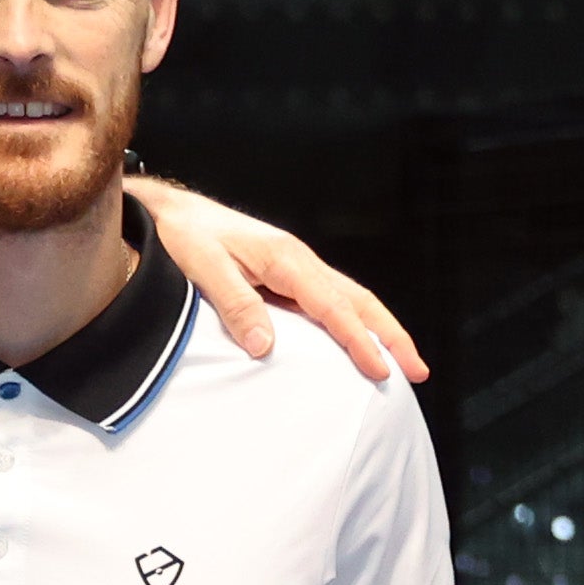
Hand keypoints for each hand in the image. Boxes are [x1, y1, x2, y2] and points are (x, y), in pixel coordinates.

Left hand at [131, 179, 425, 381]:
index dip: (359, 341)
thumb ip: (235, 304)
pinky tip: (358, 344)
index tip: (380, 371)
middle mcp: (297, 260)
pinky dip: (353, 323)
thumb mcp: (201, 269)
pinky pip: (330, 301)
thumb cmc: (180, 238)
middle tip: (418, 370)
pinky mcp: (284, 276)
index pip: (333, 306)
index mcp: (284, 258)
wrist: (165, 213)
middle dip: (391, 335)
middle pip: (358, 300)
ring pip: (349, 300)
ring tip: (402, 362)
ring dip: (379, 330)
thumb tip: (266, 347)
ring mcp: (293, 268)